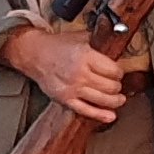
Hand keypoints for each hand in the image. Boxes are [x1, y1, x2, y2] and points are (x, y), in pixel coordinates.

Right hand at [0, 22, 127, 124]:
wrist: (34, 54)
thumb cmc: (57, 46)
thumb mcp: (80, 37)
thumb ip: (98, 43)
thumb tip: (117, 47)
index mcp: (86, 56)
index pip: (113, 70)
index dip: (119, 72)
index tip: (118, 72)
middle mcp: (80, 73)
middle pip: (111, 86)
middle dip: (118, 86)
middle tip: (116, 84)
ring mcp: (73, 89)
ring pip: (103, 100)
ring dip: (115, 101)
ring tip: (119, 99)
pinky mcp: (66, 100)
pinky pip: (87, 110)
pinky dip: (101, 115)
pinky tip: (110, 116)